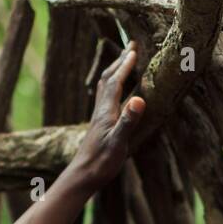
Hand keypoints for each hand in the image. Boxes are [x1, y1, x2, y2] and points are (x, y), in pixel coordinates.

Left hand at [70, 44, 145, 186]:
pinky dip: (113, 87)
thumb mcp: (118, 142)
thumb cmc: (101, 162)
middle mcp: (101, 110)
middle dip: (119, 61)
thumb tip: (140, 99)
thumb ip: (128, 121)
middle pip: (108, 79)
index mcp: (106, 111)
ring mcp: (99, 118)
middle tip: (131, 47)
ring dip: (114, 71)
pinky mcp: (100, 125)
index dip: (125, 65)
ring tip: (123, 61)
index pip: (115, 81)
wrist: (83, 176)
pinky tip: (117, 92)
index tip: (134, 49)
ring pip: (105, 87)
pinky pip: (106, 99)